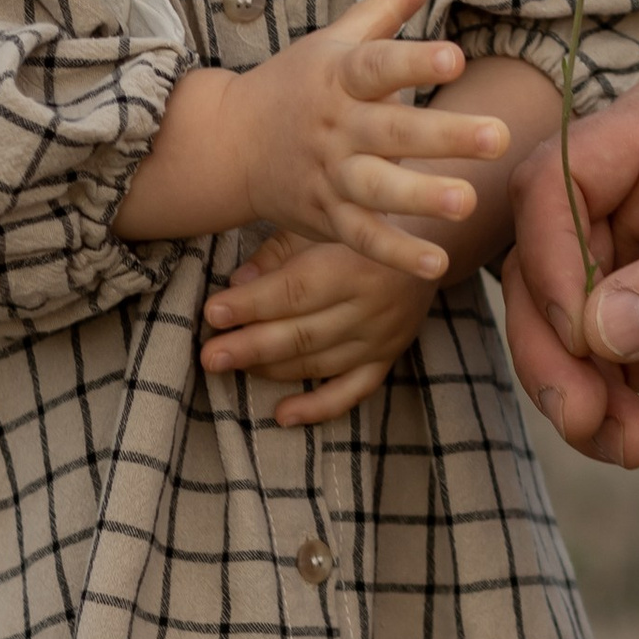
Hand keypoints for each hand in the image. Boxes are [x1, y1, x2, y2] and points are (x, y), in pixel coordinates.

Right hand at [118, 0, 508, 277]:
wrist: (228, 144)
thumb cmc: (295, 85)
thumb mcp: (332, 41)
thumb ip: (382, 10)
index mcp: (341, 77)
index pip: (379, 65)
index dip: (415, 62)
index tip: (455, 58)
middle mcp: (337, 127)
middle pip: (393, 131)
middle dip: (446, 135)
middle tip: (498, 137)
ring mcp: (330, 175)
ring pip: (378, 188)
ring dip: (421, 197)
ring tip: (467, 202)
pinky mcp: (326, 217)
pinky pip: (363, 238)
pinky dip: (395, 253)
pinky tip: (436, 263)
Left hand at [201, 232, 435, 427]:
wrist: (429, 242)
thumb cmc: (360, 227)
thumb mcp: (322, 223)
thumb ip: (278, 252)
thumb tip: (237, 284)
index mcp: (355, 263)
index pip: (296, 291)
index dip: (252, 304)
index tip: (213, 312)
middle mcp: (372, 305)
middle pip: (302, 333)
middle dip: (250, 346)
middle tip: (209, 356)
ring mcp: (382, 337)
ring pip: (319, 363)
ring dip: (270, 369)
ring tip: (229, 369)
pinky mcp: (388, 358)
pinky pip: (353, 391)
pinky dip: (318, 408)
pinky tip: (282, 415)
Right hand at [501, 87, 638, 468]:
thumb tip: (599, 329)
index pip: (552, 182)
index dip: (551, 258)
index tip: (584, 331)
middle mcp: (627, 192)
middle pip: (535, 263)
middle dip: (550, 345)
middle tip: (584, 414)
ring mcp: (630, 261)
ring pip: (550, 324)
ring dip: (568, 390)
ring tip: (622, 443)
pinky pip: (587, 370)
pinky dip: (596, 412)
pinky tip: (634, 446)